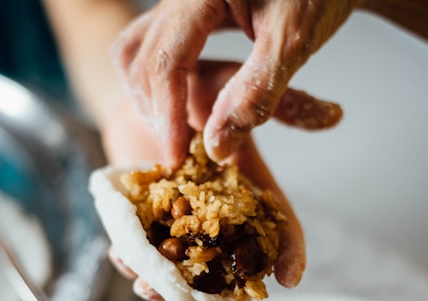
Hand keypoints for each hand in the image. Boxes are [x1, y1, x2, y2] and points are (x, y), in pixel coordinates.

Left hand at [102, 60, 318, 300]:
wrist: (142, 88)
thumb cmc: (192, 84)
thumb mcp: (233, 87)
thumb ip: (273, 105)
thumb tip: (335, 116)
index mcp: (248, 190)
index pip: (279, 227)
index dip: (290, 253)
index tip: (290, 280)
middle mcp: (219, 214)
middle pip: (232, 268)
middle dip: (225, 300)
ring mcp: (182, 220)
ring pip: (184, 270)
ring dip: (169, 288)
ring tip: (151, 290)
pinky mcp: (147, 219)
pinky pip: (142, 250)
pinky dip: (132, 260)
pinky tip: (124, 261)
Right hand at [112, 0, 351, 167]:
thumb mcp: (292, 42)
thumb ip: (255, 92)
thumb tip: (217, 147)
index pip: (167, 62)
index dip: (169, 116)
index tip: (176, 158)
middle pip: (143, 61)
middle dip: (160, 112)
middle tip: (183, 152)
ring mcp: (177, 1)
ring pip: (135, 54)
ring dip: (150, 98)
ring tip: (176, 130)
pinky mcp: (181, 11)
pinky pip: (144, 43)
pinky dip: (151, 78)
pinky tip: (172, 100)